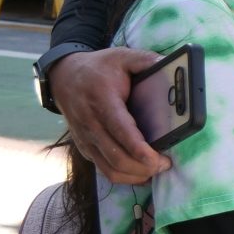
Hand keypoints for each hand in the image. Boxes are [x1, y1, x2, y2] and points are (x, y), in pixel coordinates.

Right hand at [52, 48, 169, 183]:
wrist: (64, 76)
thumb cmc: (99, 68)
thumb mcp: (122, 56)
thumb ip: (146, 60)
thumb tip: (170, 65)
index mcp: (102, 101)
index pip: (120, 131)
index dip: (139, 149)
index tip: (159, 159)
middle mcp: (91, 124)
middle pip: (116, 157)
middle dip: (143, 167)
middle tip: (166, 164)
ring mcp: (85, 138)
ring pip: (109, 169)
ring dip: (135, 176)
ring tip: (156, 170)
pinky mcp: (85, 147)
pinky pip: (103, 169)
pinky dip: (124, 177)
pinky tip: (141, 173)